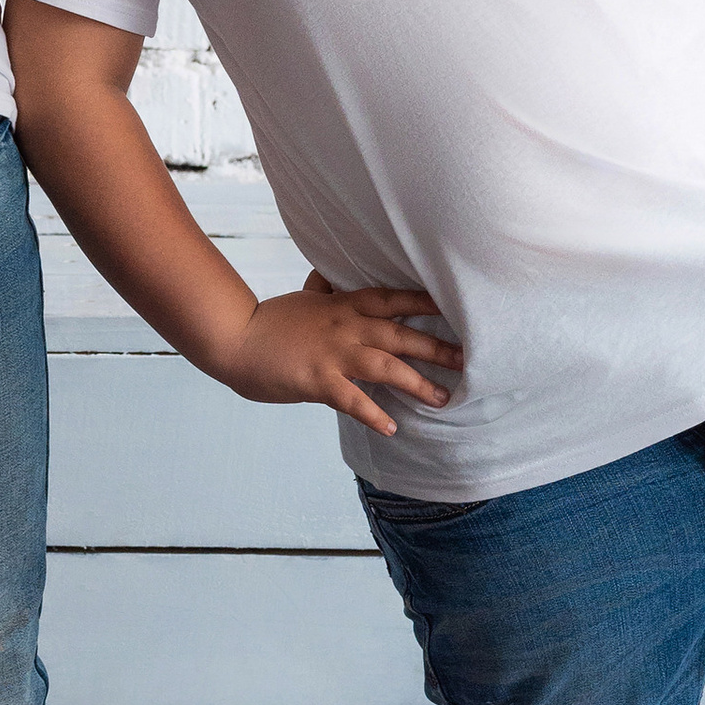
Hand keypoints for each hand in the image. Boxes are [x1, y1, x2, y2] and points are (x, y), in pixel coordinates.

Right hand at [212, 272, 461, 441]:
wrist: (235, 338)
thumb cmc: (270, 320)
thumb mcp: (303, 298)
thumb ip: (324, 290)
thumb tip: (329, 276)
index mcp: (344, 305)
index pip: (394, 299)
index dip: (426, 302)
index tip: (457, 306)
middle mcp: (346, 326)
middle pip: (401, 334)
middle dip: (437, 347)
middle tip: (469, 360)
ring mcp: (333, 354)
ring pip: (386, 366)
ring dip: (417, 383)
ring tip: (443, 399)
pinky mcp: (318, 381)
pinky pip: (353, 400)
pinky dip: (374, 414)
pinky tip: (392, 428)